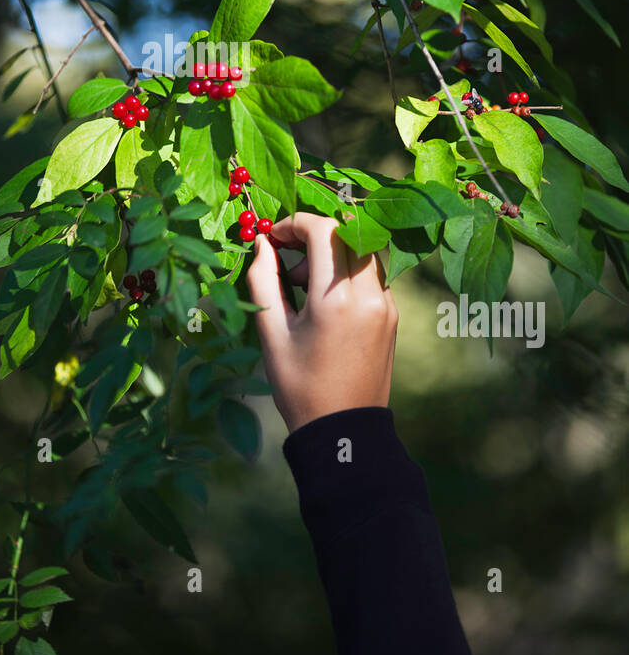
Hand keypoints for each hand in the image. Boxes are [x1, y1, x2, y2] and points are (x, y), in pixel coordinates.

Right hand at [246, 212, 397, 433]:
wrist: (343, 430)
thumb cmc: (299, 386)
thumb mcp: (271, 333)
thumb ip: (263, 281)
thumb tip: (261, 243)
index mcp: (336, 299)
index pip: (324, 230)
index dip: (294, 223)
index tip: (272, 236)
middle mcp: (369, 295)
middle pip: (347, 233)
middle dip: (313, 235)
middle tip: (285, 258)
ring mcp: (386, 305)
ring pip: (361, 251)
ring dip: (331, 252)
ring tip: (301, 284)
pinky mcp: (392, 316)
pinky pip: (371, 275)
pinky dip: (346, 272)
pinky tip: (323, 300)